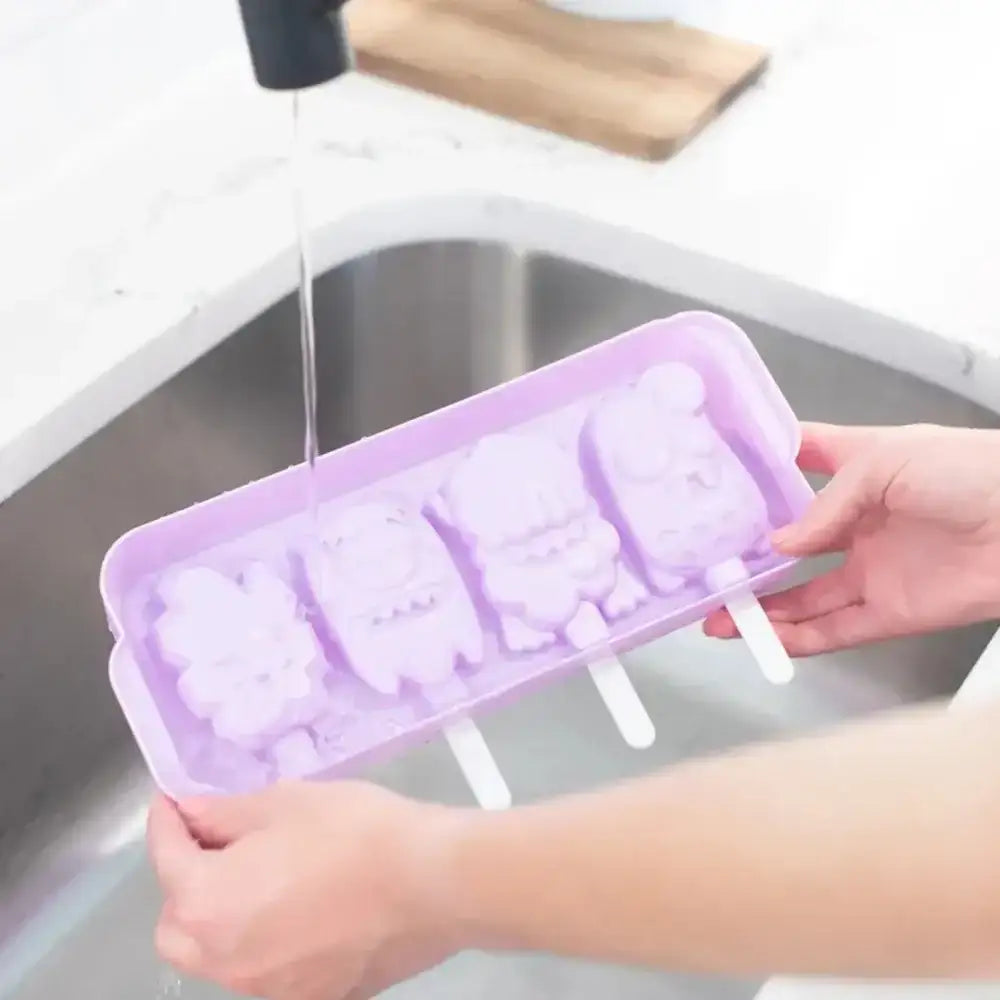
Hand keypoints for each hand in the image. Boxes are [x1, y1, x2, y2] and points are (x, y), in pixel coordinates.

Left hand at [147, 782, 458, 999]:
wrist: (433, 883)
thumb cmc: (356, 832)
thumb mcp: (286, 802)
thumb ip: (226, 813)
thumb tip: (190, 812)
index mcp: (208, 903)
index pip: (165, 858)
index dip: (166, 821)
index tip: (172, 800)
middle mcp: (225, 960)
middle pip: (175, 924)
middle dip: (183, 882)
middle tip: (217, 842)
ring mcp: (266, 989)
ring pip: (216, 954)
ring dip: (221, 914)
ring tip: (264, 872)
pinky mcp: (309, 996)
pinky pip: (262, 968)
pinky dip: (262, 937)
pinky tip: (302, 905)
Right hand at [705, 423, 999, 654]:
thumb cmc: (976, 470)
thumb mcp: (887, 461)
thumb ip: (827, 503)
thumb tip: (781, 543)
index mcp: (860, 469)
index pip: (798, 462)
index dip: (758, 467)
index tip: (716, 475)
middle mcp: (860, 521)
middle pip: (790, 543)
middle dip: (748, 555)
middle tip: (707, 566)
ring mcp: (874, 569)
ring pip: (803, 596)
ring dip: (762, 608)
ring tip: (718, 615)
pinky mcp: (892, 612)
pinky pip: (835, 630)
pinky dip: (798, 638)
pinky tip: (764, 638)